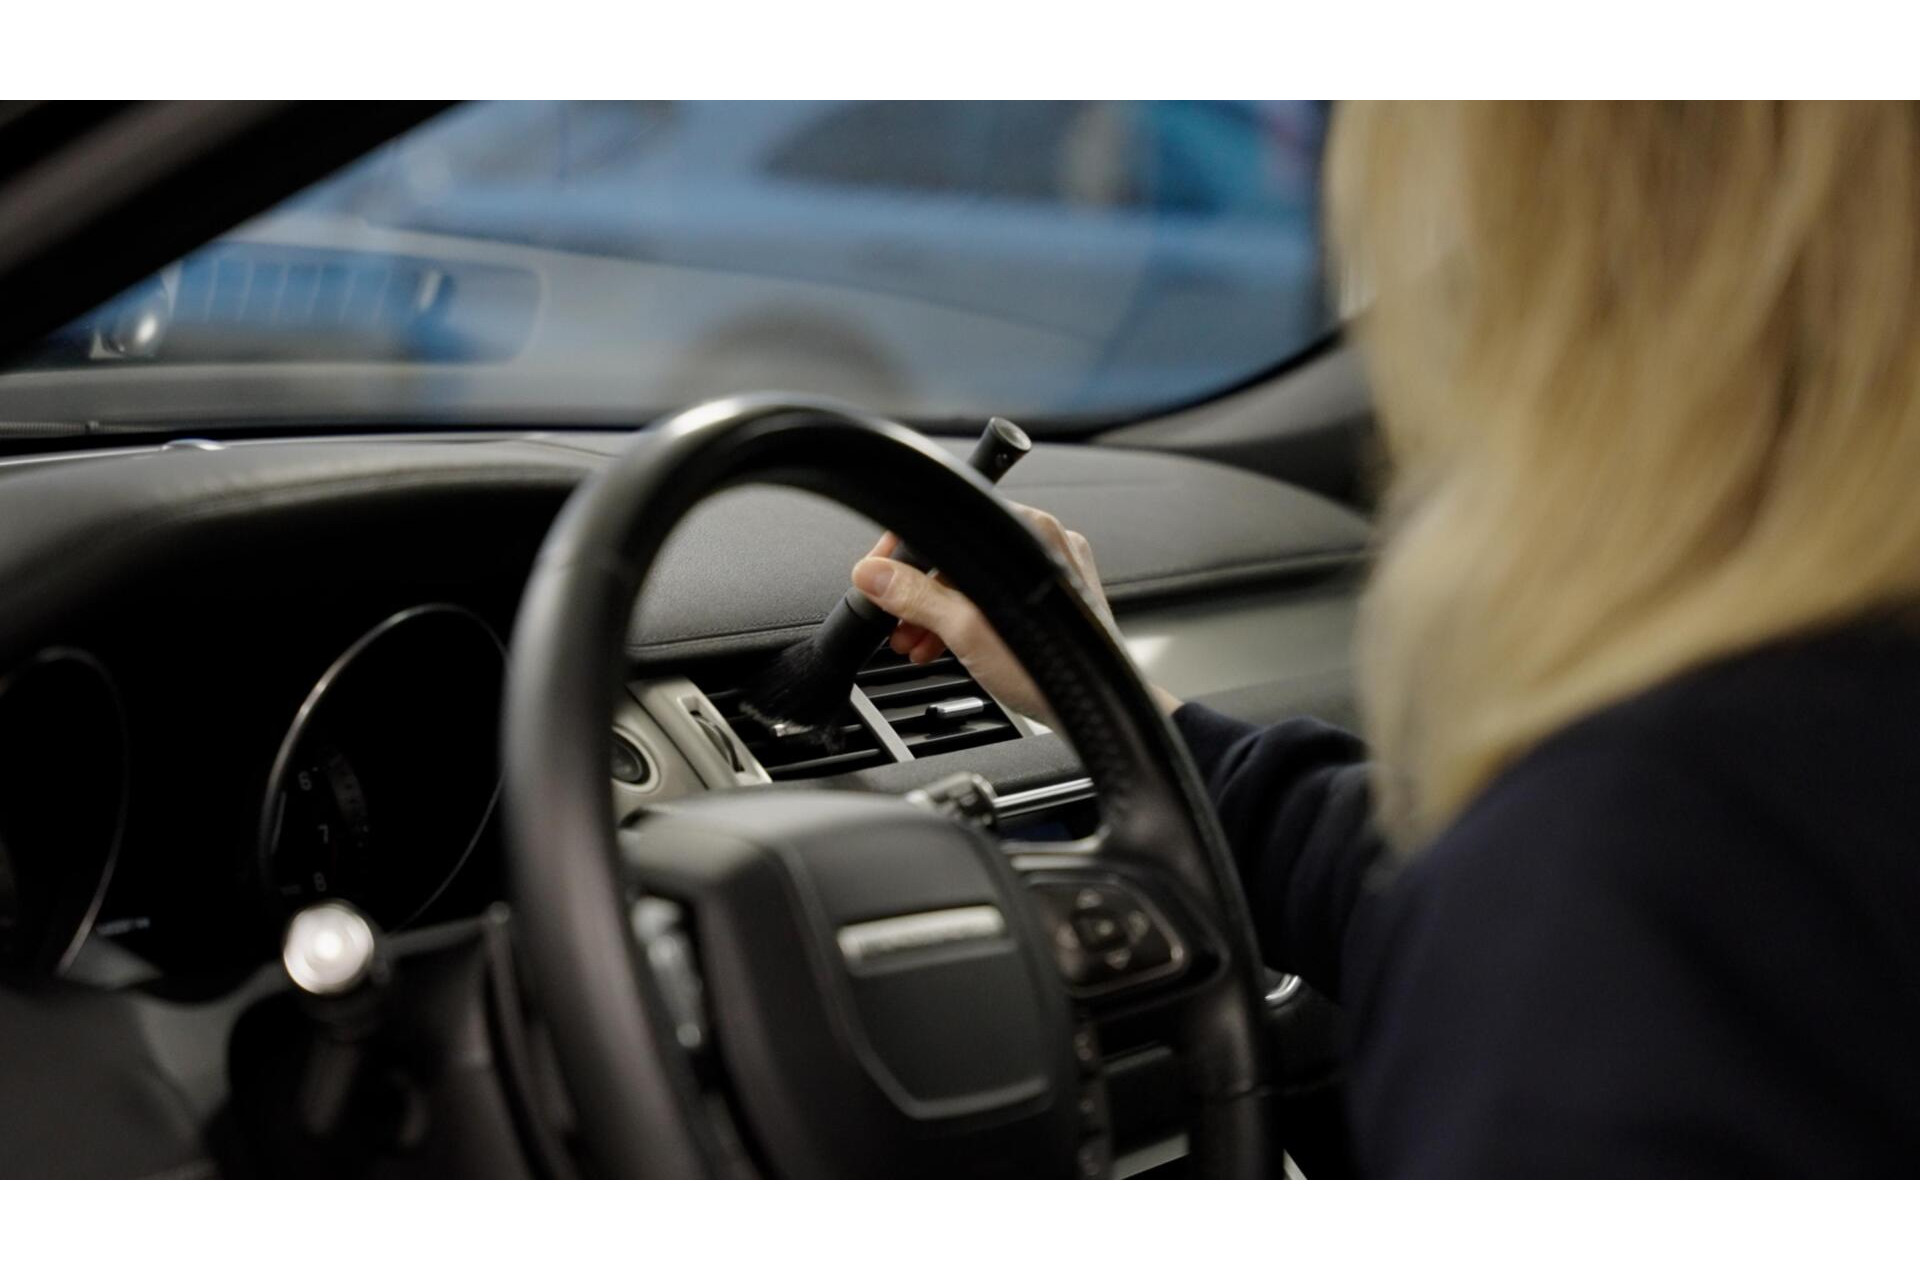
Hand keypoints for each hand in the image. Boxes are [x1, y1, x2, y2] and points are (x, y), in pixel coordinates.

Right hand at [850, 503, 1181, 725]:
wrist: (1097, 711)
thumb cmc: (1051, 671)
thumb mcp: (967, 631)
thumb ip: (917, 598)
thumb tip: (874, 576)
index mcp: (1026, 531)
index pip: (946, 524)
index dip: (902, 553)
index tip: (876, 576)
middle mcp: (1043, 541)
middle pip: (957, 556)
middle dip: (918, 594)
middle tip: (895, 623)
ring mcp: (1051, 568)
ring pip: (974, 578)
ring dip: (938, 611)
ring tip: (915, 644)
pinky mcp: (1054, 595)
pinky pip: (996, 594)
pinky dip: (967, 617)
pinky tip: (945, 644)